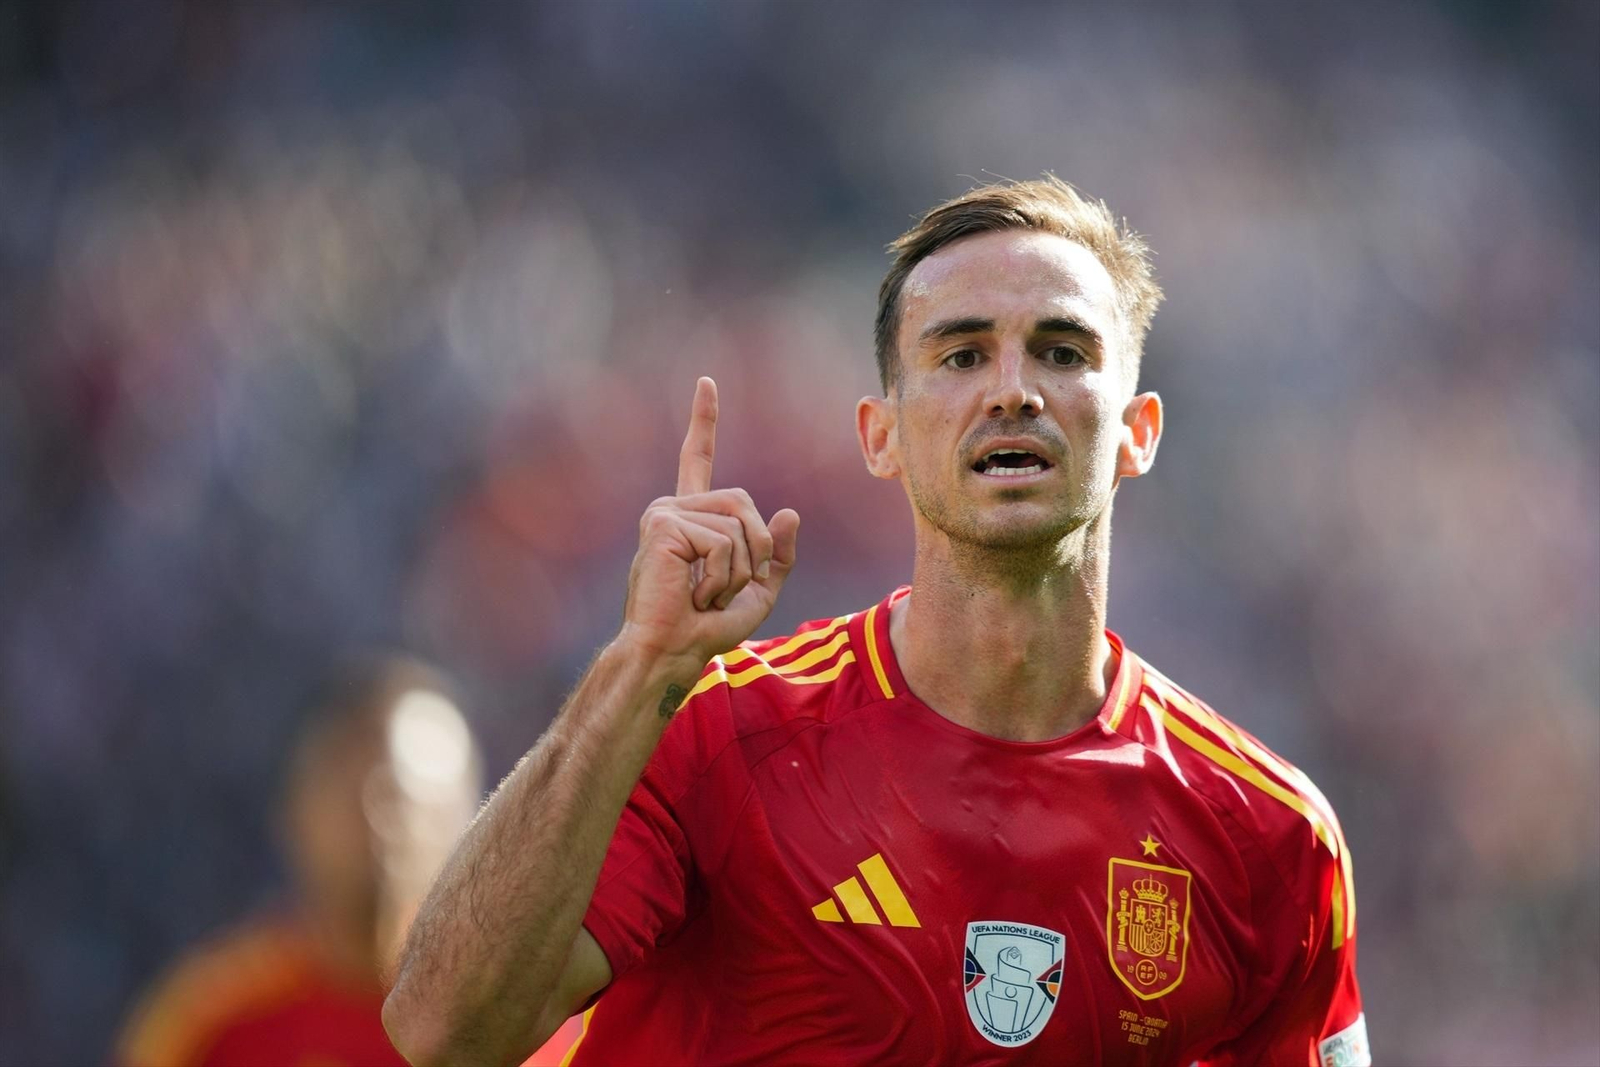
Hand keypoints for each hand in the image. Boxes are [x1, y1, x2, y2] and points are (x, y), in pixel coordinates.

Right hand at [620, 377, 799, 671]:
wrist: (672, 651)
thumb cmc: (708, 628)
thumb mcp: (758, 590)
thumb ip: (776, 553)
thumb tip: (789, 512)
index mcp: (692, 518)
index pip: (698, 460)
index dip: (703, 421)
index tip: (707, 382)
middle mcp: (673, 508)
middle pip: (745, 505)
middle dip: (753, 552)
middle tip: (717, 590)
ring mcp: (664, 515)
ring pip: (738, 524)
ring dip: (736, 571)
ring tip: (703, 594)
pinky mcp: (662, 526)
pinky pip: (722, 541)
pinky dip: (720, 575)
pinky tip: (694, 592)